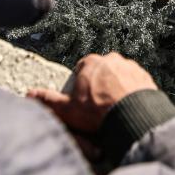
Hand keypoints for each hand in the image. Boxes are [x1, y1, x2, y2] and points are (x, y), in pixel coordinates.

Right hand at [27, 52, 156, 134]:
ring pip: (120, 75)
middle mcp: (111, 59)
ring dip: (118, 86)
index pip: (82, 67)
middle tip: (100, 104)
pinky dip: (133, 91)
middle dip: (100, 83)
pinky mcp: (145, 76)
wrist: (132, 115)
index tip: (84, 98)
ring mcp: (130, 66)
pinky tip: (129, 106)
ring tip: (116, 107)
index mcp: (91, 62)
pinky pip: (136, 82)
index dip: (82, 83)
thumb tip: (29, 94)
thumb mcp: (68, 109)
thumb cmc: (97, 112)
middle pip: (102, 70)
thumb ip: (49, 100)